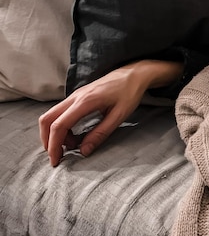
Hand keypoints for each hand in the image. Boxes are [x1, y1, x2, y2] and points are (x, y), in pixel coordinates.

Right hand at [39, 59, 182, 165]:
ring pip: (52, 115)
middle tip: (57, 156)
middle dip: (47, 140)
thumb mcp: (119, 116)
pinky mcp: (78, 96)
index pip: (59, 125)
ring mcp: (75, 95)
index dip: (54, 145)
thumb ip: (100, 134)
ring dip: (54, 133)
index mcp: (85, 102)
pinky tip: (74, 135)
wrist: (133, 74)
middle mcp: (75, 97)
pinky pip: (60, 112)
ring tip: (71, 146)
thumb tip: (84, 151)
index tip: (56, 161)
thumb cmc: (129, 93)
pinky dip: (61, 126)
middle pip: (47, 119)